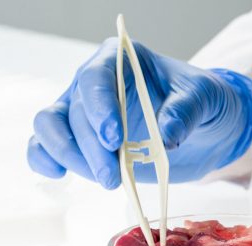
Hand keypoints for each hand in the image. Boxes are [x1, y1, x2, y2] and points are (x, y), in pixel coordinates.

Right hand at [27, 38, 251, 187]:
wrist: (205, 127)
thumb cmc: (201, 100)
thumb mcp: (204, 96)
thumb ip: (186, 110)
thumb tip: (167, 136)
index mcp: (120, 60)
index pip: (95, 77)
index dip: (99, 107)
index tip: (114, 137)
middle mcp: (94, 83)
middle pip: (75, 111)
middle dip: (92, 147)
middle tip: (113, 175)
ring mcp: (83, 112)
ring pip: (51, 128)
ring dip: (70, 156)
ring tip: (107, 180)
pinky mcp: (81, 141)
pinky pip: (47, 146)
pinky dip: (46, 161)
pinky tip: (60, 174)